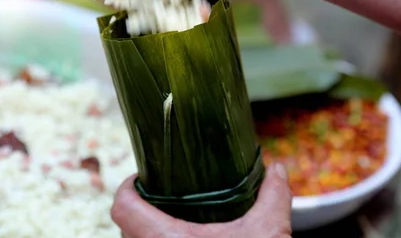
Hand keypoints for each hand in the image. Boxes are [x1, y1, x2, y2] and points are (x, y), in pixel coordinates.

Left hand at [111, 163, 292, 237]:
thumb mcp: (268, 235)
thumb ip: (272, 196)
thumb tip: (277, 169)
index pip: (123, 208)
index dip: (128, 186)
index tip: (144, 177)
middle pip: (125, 228)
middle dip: (141, 210)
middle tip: (163, 197)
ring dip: (146, 234)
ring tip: (172, 223)